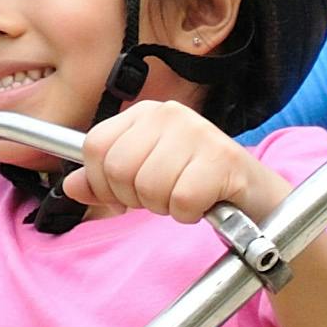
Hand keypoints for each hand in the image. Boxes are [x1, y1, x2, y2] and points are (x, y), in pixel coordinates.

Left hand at [67, 104, 285, 225]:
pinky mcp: (220, 157)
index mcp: (146, 113)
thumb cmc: (200, 185)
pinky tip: (205, 203)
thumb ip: (106, 183)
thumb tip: (71, 186)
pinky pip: (181, 200)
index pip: (94, 146)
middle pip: (118, 169)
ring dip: (166, 207)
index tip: (128, 194)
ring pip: (149, 186)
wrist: (256, 198)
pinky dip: (189, 213)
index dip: (104, 182)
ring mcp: (196, 132)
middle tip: (164, 197)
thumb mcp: (146, 179)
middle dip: (137, 197)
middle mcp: (169, 114)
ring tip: (186, 197)